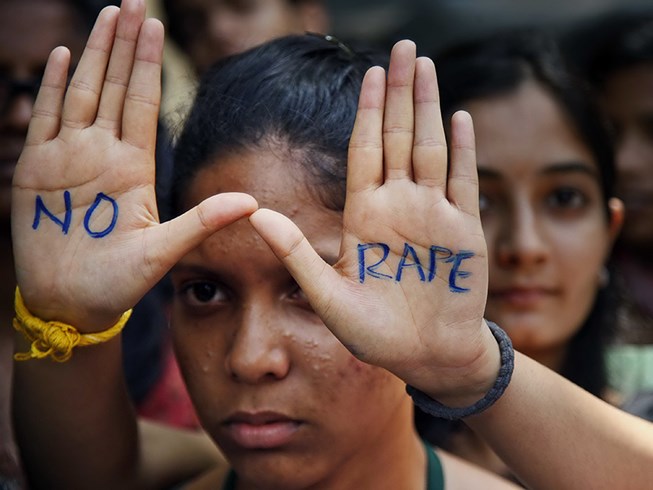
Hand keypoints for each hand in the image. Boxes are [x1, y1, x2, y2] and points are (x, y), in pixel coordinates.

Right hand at [11, 0, 256, 329]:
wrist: (72, 304)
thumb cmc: (118, 284)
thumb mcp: (163, 251)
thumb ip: (201, 222)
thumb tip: (252, 203)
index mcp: (134, 168)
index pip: (142, 104)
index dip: (147, 65)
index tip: (155, 27)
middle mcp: (104, 155)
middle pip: (114, 87)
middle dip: (124, 45)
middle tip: (133, 1)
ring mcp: (70, 158)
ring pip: (83, 93)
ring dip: (94, 55)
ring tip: (106, 15)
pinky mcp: (36, 170)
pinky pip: (46, 119)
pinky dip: (53, 88)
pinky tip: (65, 57)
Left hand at [250, 40, 497, 401]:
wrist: (425, 356)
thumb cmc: (375, 334)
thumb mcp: (328, 297)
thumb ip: (295, 255)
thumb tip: (253, 215)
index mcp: (364, 215)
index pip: (365, 150)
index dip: (368, 112)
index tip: (368, 73)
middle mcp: (398, 206)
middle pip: (400, 137)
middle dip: (400, 92)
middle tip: (403, 47)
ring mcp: (433, 215)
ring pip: (431, 148)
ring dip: (429, 106)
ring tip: (426, 66)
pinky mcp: (464, 230)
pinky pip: (463, 181)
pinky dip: (463, 149)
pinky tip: (459, 116)